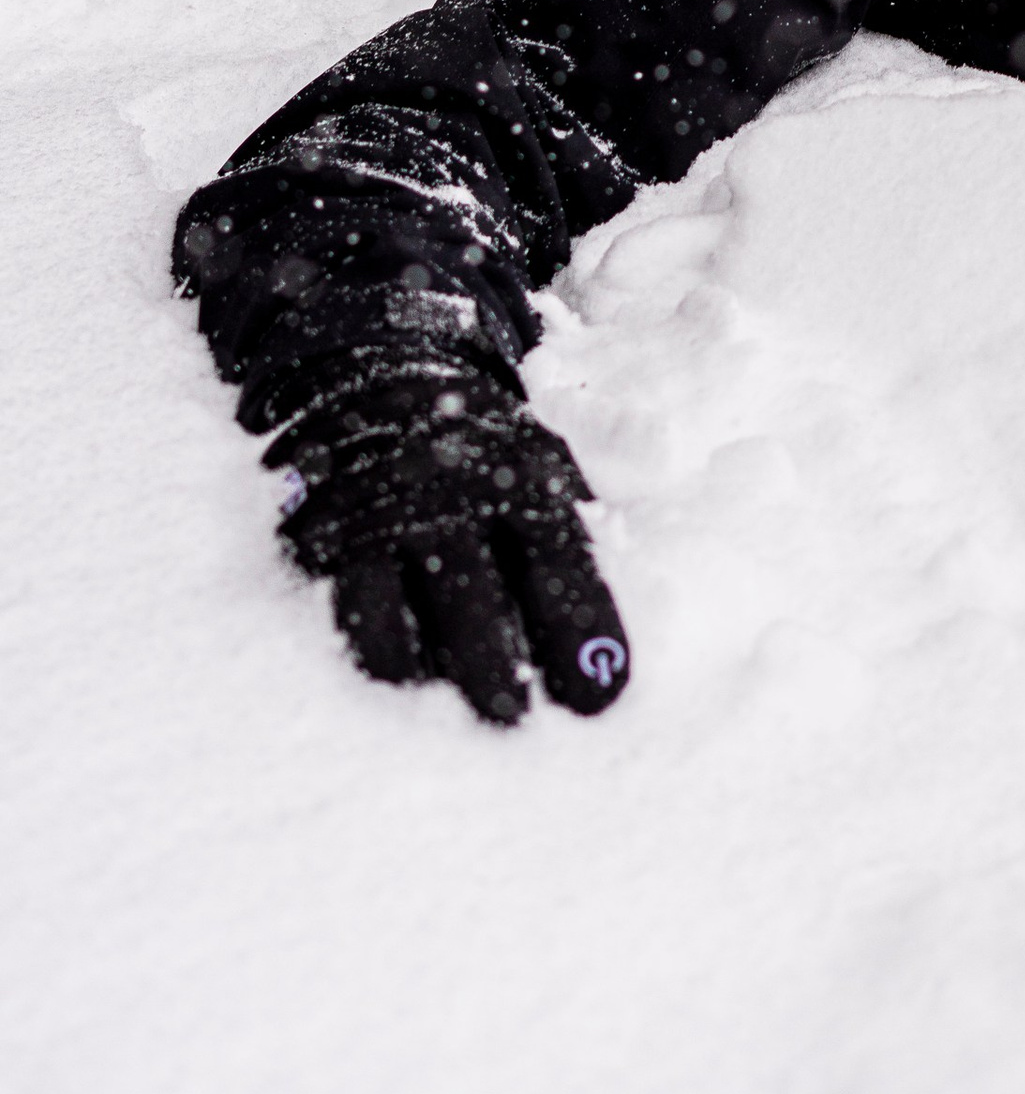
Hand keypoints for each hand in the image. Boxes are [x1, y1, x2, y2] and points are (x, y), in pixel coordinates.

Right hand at [263, 362, 630, 726]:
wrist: (384, 371)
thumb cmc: (484, 450)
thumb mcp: (539, 466)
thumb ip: (566, 538)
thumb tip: (618, 635)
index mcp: (529, 480)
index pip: (564, 567)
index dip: (585, 635)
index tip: (603, 698)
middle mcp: (461, 494)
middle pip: (482, 599)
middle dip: (501, 670)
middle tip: (515, 722)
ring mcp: (395, 512)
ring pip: (409, 609)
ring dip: (432, 672)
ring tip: (450, 722)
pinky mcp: (338, 531)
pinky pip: (355, 602)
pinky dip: (377, 646)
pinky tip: (400, 676)